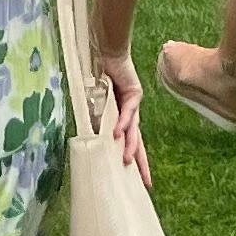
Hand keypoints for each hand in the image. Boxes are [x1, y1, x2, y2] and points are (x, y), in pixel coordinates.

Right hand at [102, 52, 150, 188]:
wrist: (106, 53)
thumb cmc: (98, 77)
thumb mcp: (96, 104)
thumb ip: (97, 120)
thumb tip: (91, 140)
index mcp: (124, 117)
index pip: (131, 143)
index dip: (135, 161)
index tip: (139, 181)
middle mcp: (131, 113)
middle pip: (137, 142)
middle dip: (140, 162)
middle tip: (145, 182)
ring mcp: (134, 104)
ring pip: (133, 130)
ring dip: (129, 145)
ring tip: (126, 161)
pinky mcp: (134, 92)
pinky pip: (127, 111)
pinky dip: (122, 122)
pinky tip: (117, 134)